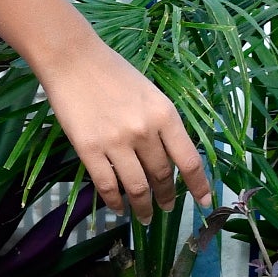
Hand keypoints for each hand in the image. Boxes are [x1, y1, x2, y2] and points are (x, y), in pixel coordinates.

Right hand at [36, 31, 210, 223]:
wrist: (73, 60)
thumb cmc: (114, 73)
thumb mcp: (151, 95)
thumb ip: (162, 125)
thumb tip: (169, 159)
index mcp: (165, 115)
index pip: (189, 160)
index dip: (198, 186)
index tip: (204, 202)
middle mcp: (144, 132)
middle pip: (162, 176)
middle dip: (166, 197)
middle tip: (165, 207)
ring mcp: (115, 142)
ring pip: (137, 187)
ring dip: (142, 207)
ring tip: (143, 216)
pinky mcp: (88, 150)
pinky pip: (107, 185)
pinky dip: (114, 201)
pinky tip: (117, 208)